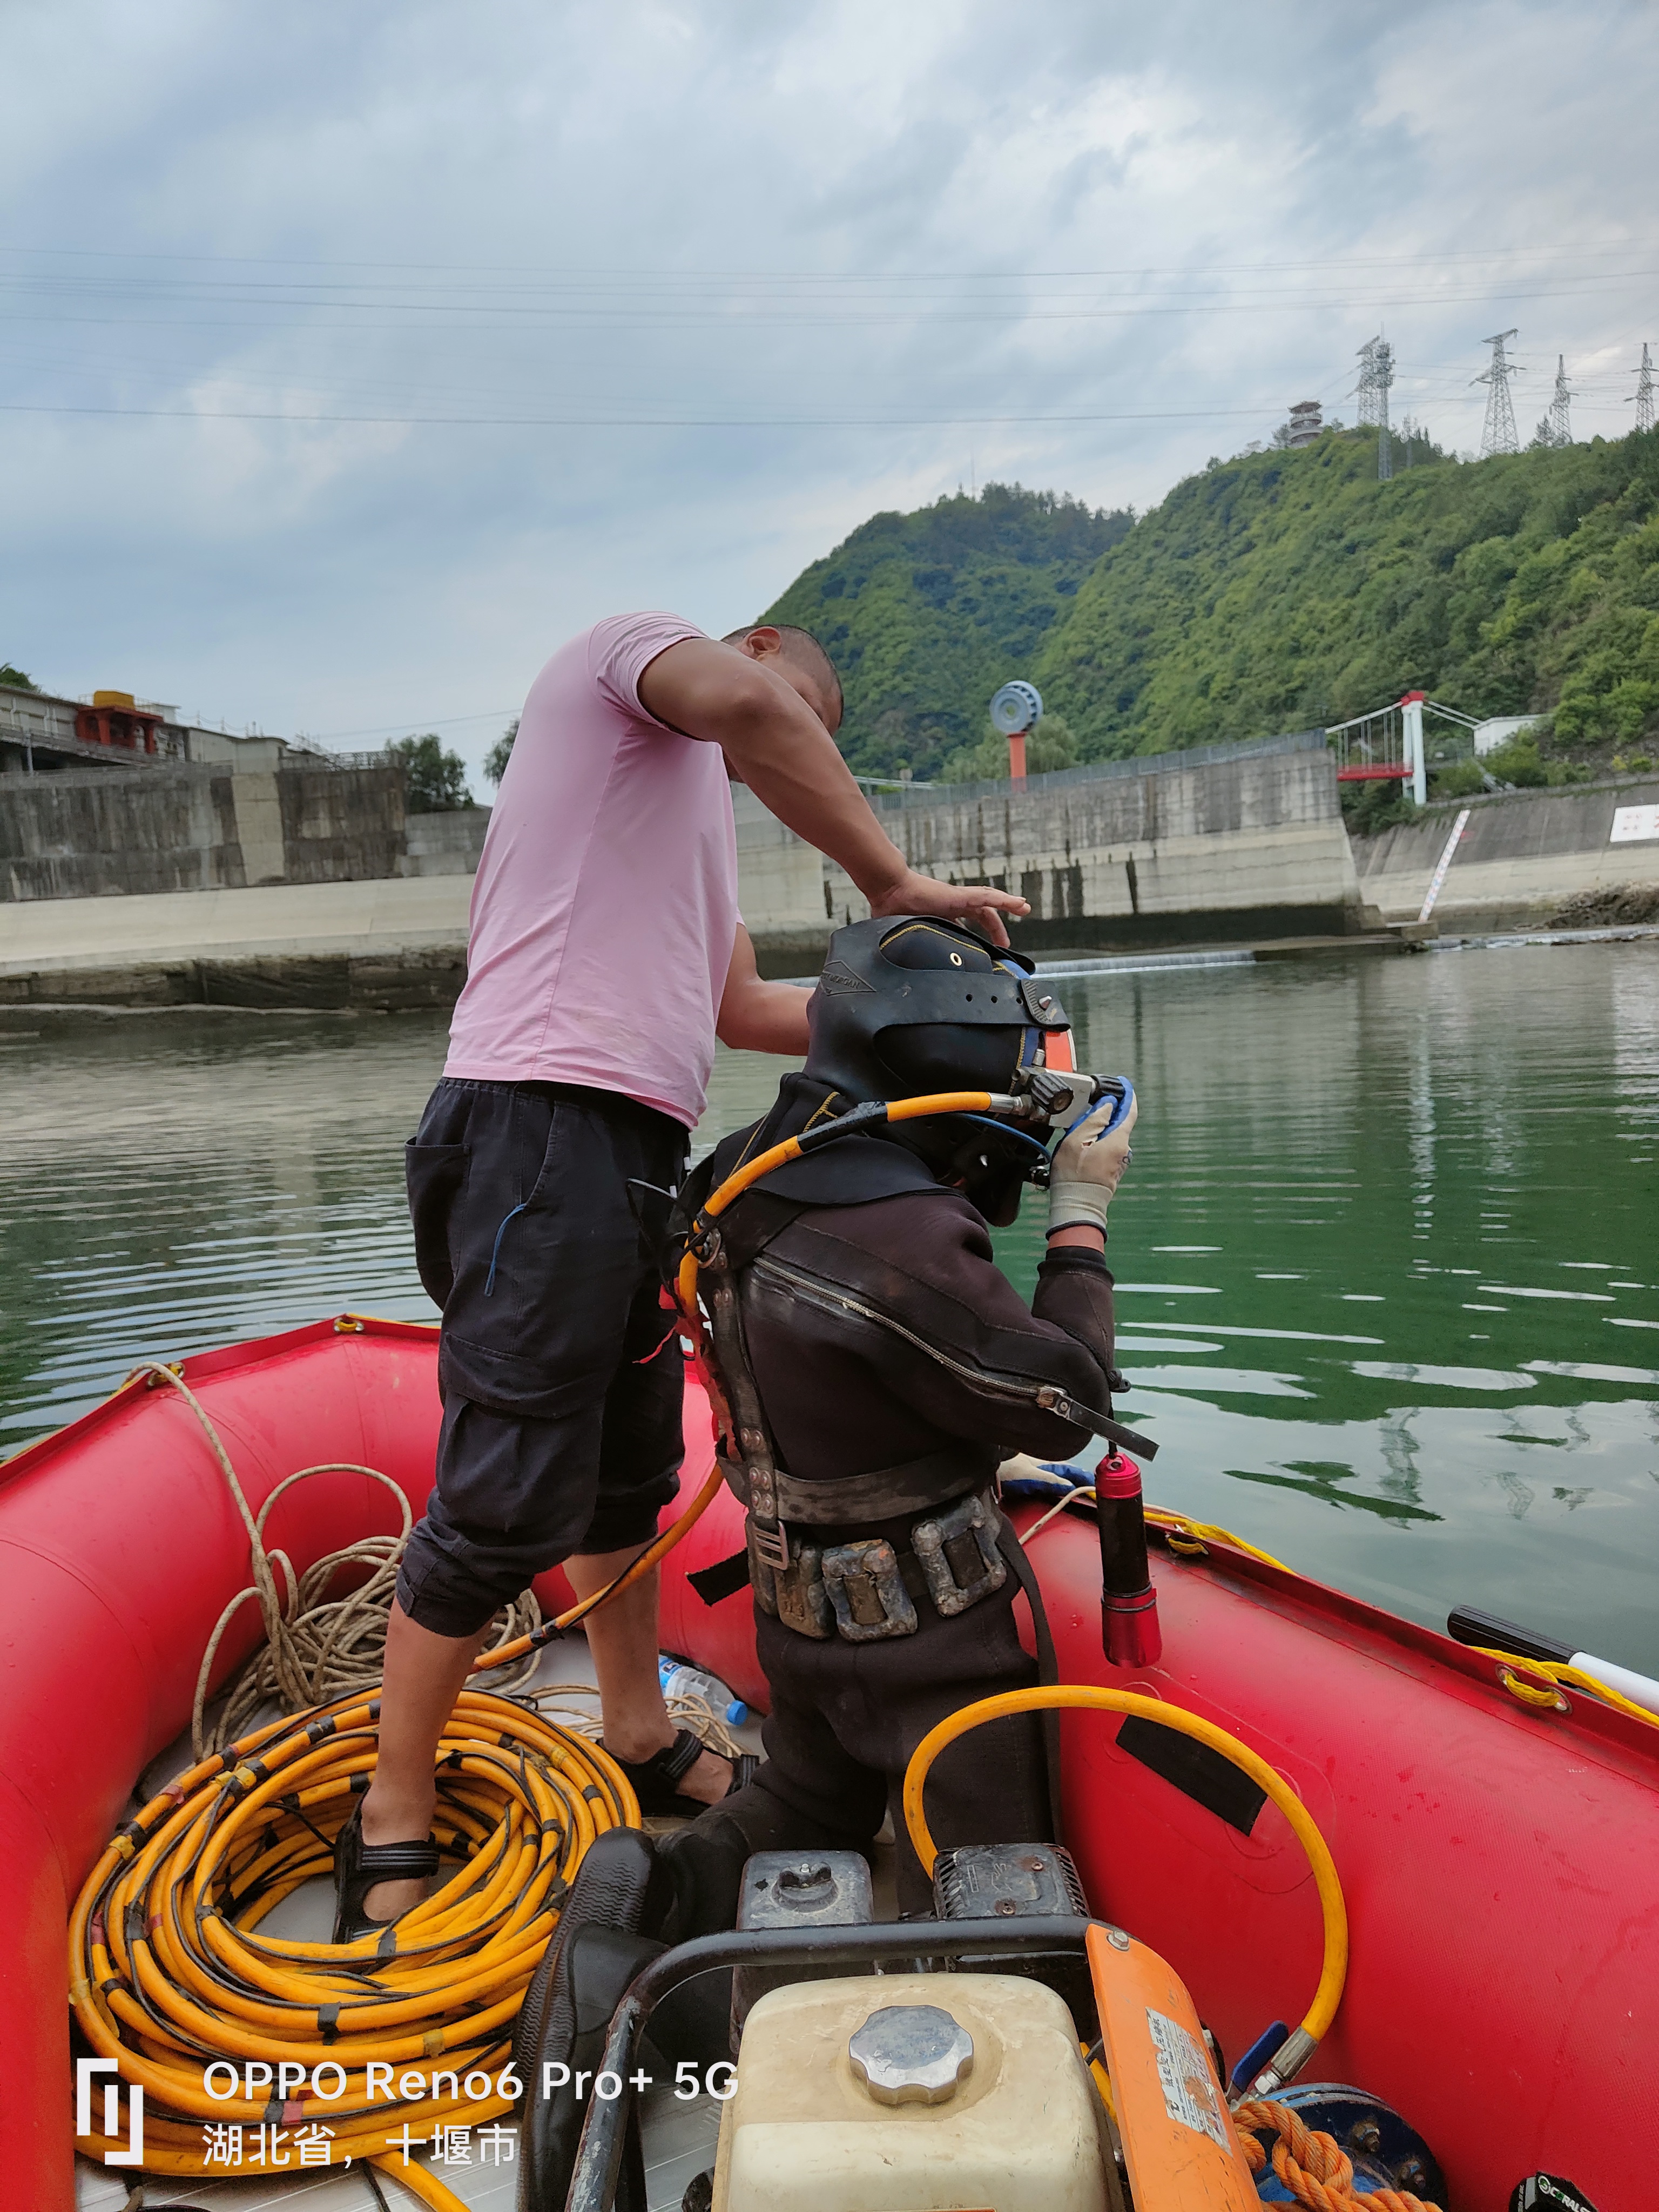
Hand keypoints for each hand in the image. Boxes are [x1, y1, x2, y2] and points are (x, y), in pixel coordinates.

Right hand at [868, 868, 1028, 949]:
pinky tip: (1018, 903)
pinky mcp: (959, 896)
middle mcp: (952, 904)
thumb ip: (912, 945)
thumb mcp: (907, 934)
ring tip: (1024, 909)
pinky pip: (987, 898)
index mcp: (942, 913)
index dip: (977, 934)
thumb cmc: (891, 908)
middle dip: (996, 929)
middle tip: (1005, 944)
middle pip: (982, 915)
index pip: (966, 923)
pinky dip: (1004, 900)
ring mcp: (957, 899)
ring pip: (989, 902)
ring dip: (1008, 905)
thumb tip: (903, 964)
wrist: (887, 890)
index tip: (984, 949)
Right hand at [1048, 1092, 1137, 1237]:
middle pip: (1120, 1123)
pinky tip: (1084, 1145)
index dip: (1128, 1095)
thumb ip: (1094, 1119)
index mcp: (1118, 1140)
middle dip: (1108, 1112)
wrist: (1077, 1204)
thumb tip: (1108, 1104)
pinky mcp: (1112, 1170)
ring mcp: (1119, 1162)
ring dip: (1101, 1128)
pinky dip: (1099, 1141)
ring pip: (1112, 1136)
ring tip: (1081, 1129)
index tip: (1124, 1084)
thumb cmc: (1074, 1174)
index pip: (1130, 1111)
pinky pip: (1108, 1148)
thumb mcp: (1077, 1139)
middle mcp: (1123, 1151)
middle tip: (1091, 1106)